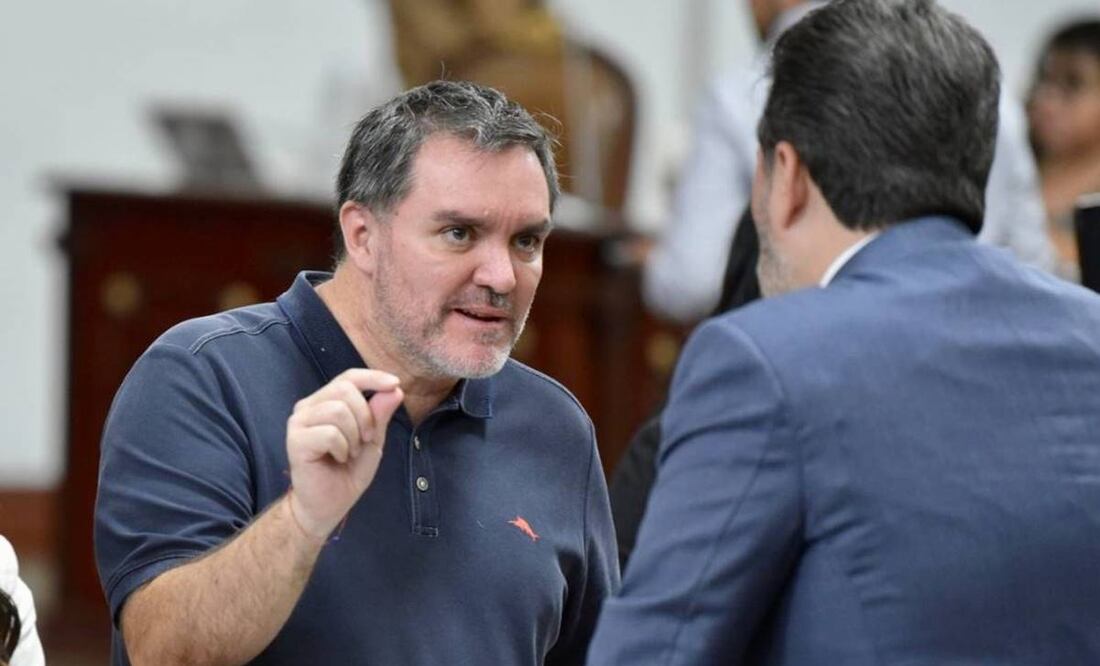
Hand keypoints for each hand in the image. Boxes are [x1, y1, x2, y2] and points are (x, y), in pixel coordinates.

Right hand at [285, 369, 403, 540]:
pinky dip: (342, 448)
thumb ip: (380, 415)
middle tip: (364, 441)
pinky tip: (337, 459)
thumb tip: (394, 389)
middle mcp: (308, 407)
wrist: (328, 505)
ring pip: (338, 410)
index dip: (372, 377)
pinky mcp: (295, 440)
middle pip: (345, 390)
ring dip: (354, 436)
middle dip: (365, 416)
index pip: (349, 377)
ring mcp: (299, 422)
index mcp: (326, 402)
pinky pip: (330, 433)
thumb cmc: (347, 471)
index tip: (395, 383)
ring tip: (349, 453)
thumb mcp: (372, 440)